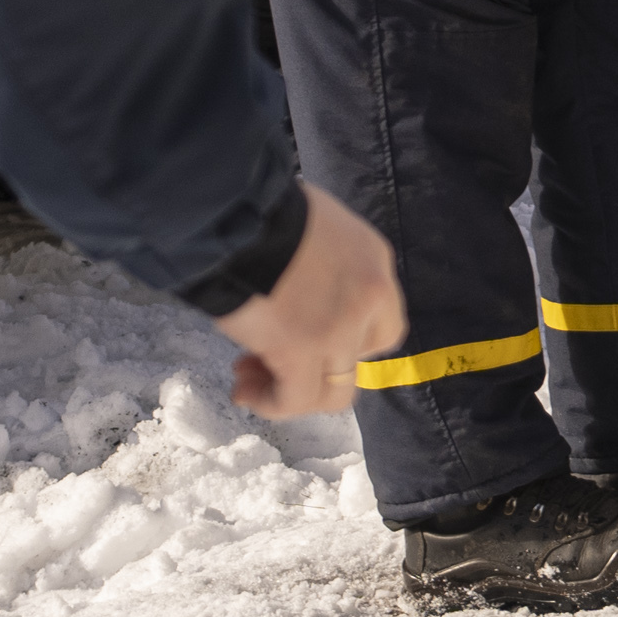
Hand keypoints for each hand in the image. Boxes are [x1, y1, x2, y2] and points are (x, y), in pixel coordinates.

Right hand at [214, 184, 405, 420]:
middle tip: (268, 358)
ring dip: (291, 392)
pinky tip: (244, 394)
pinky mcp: (303, 349)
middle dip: (317, 366)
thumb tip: (300, 294)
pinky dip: (272, 405)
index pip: (382, 324)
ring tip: (247, 381)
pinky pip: (296, 399)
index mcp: (374, 261)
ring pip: (333, 390)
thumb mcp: (315, 228)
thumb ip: (323, 264)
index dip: (345, 342)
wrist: (234, 213)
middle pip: (361, 359)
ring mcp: (341, 327)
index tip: (303, 337)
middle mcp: (371, 296)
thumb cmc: (259, 212)